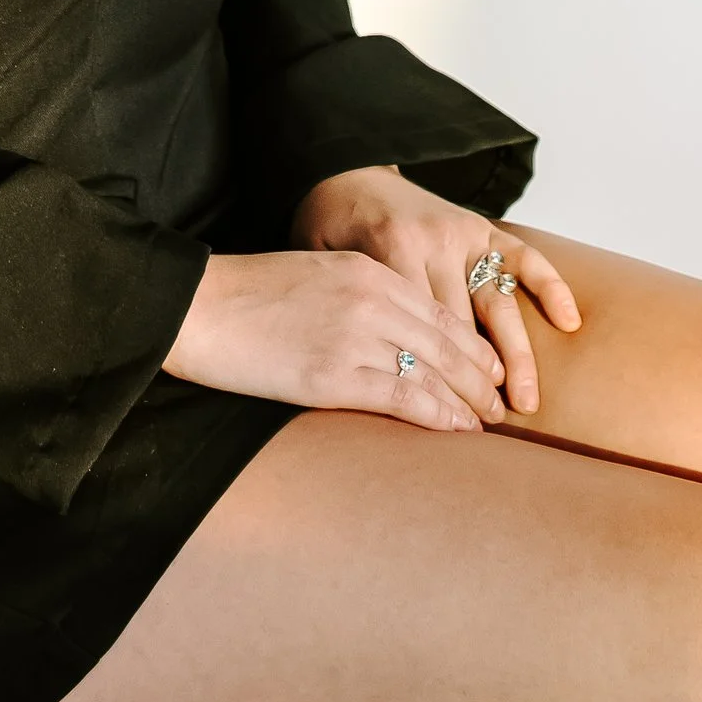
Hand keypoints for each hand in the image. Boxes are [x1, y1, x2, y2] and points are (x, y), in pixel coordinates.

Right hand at [163, 244, 504, 431]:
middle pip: (447, 341)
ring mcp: (355, 338)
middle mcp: (371, 299)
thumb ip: (359, 295)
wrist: (198, 306)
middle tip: (502, 403)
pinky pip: (403, 398)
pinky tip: (457, 430)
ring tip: (488, 424)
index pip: (438, 310)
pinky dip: (438, 416)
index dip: (471, 342)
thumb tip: (392, 331)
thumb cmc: (247, 294)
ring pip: (435, 372)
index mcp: (367, 271)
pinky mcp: (334, 376)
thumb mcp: (315, 275)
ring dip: (468, 401)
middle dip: (480, 376)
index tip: (488, 366)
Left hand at [288, 168, 580, 415]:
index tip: (448, 421)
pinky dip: (549, 286)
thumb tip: (367, 378)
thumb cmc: (326, 229)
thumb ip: (350, 311)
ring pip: (497, 304)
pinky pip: (524, 257)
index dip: (435, 380)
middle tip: (489, 425)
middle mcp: (434, 243)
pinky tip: (569, 321)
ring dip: (515, 356)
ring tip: (526, 402)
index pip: (423, 331)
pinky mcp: (481, 226)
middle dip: (473, 381)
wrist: (342, 172)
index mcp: (393, 251)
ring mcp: (462, 234)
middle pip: (461, 327)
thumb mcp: (323, 268)